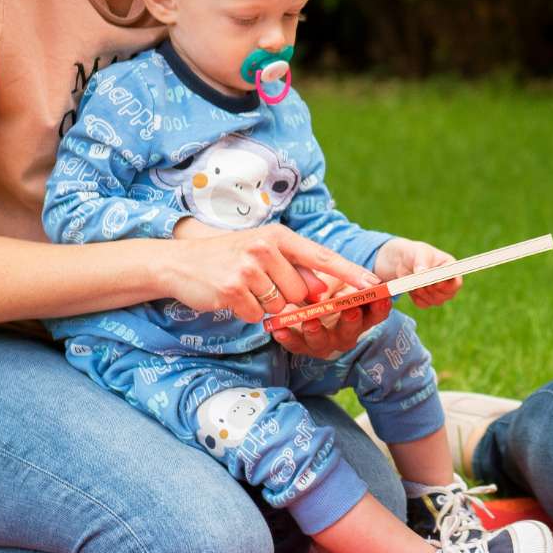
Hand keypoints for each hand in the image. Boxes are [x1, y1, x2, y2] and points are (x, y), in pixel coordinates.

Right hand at [165, 221, 377, 326]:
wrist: (180, 263)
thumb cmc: (228, 258)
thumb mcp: (263, 252)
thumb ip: (294, 268)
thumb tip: (322, 292)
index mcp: (279, 236)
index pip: (322, 257)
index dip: (350, 273)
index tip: (373, 283)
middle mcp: (266, 248)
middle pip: (302, 292)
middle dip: (288, 298)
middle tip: (262, 286)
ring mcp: (249, 267)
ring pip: (281, 306)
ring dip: (267, 306)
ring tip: (246, 289)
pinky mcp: (233, 289)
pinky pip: (259, 316)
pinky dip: (249, 313)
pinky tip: (233, 298)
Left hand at [271, 264, 393, 357]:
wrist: (297, 292)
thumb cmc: (323, 282)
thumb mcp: (331, 276)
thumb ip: (332, 281)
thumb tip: (328, 296)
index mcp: (360, 315)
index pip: (376, 314)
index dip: (380, 307)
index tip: (381, 297)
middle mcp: (345, 333)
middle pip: (352, 332)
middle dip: (351, 321)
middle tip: (350, 308)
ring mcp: (323, 342)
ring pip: (324, 343)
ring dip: (317, 333)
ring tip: (310, 321)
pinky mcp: (301, 345)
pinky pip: (295, 345)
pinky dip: (287, 338)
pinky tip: (279, 328)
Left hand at [374, 236, 462, 307]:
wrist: (403, 260)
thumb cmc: (416, 253)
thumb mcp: (419, 253)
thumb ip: (422, 262)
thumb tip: (422, 273)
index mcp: (450, 268)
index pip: (457, 282)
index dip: (447, 285)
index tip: (435, 282)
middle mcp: (447, 282)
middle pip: (448, 295)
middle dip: (433, 290)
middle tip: (421, 282)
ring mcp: (438, 292)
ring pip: (437, 301)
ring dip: (424, 294)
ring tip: (414, 282)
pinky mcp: (426, 298)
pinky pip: (424, 304)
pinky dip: (417, 298)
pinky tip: (412, 288)